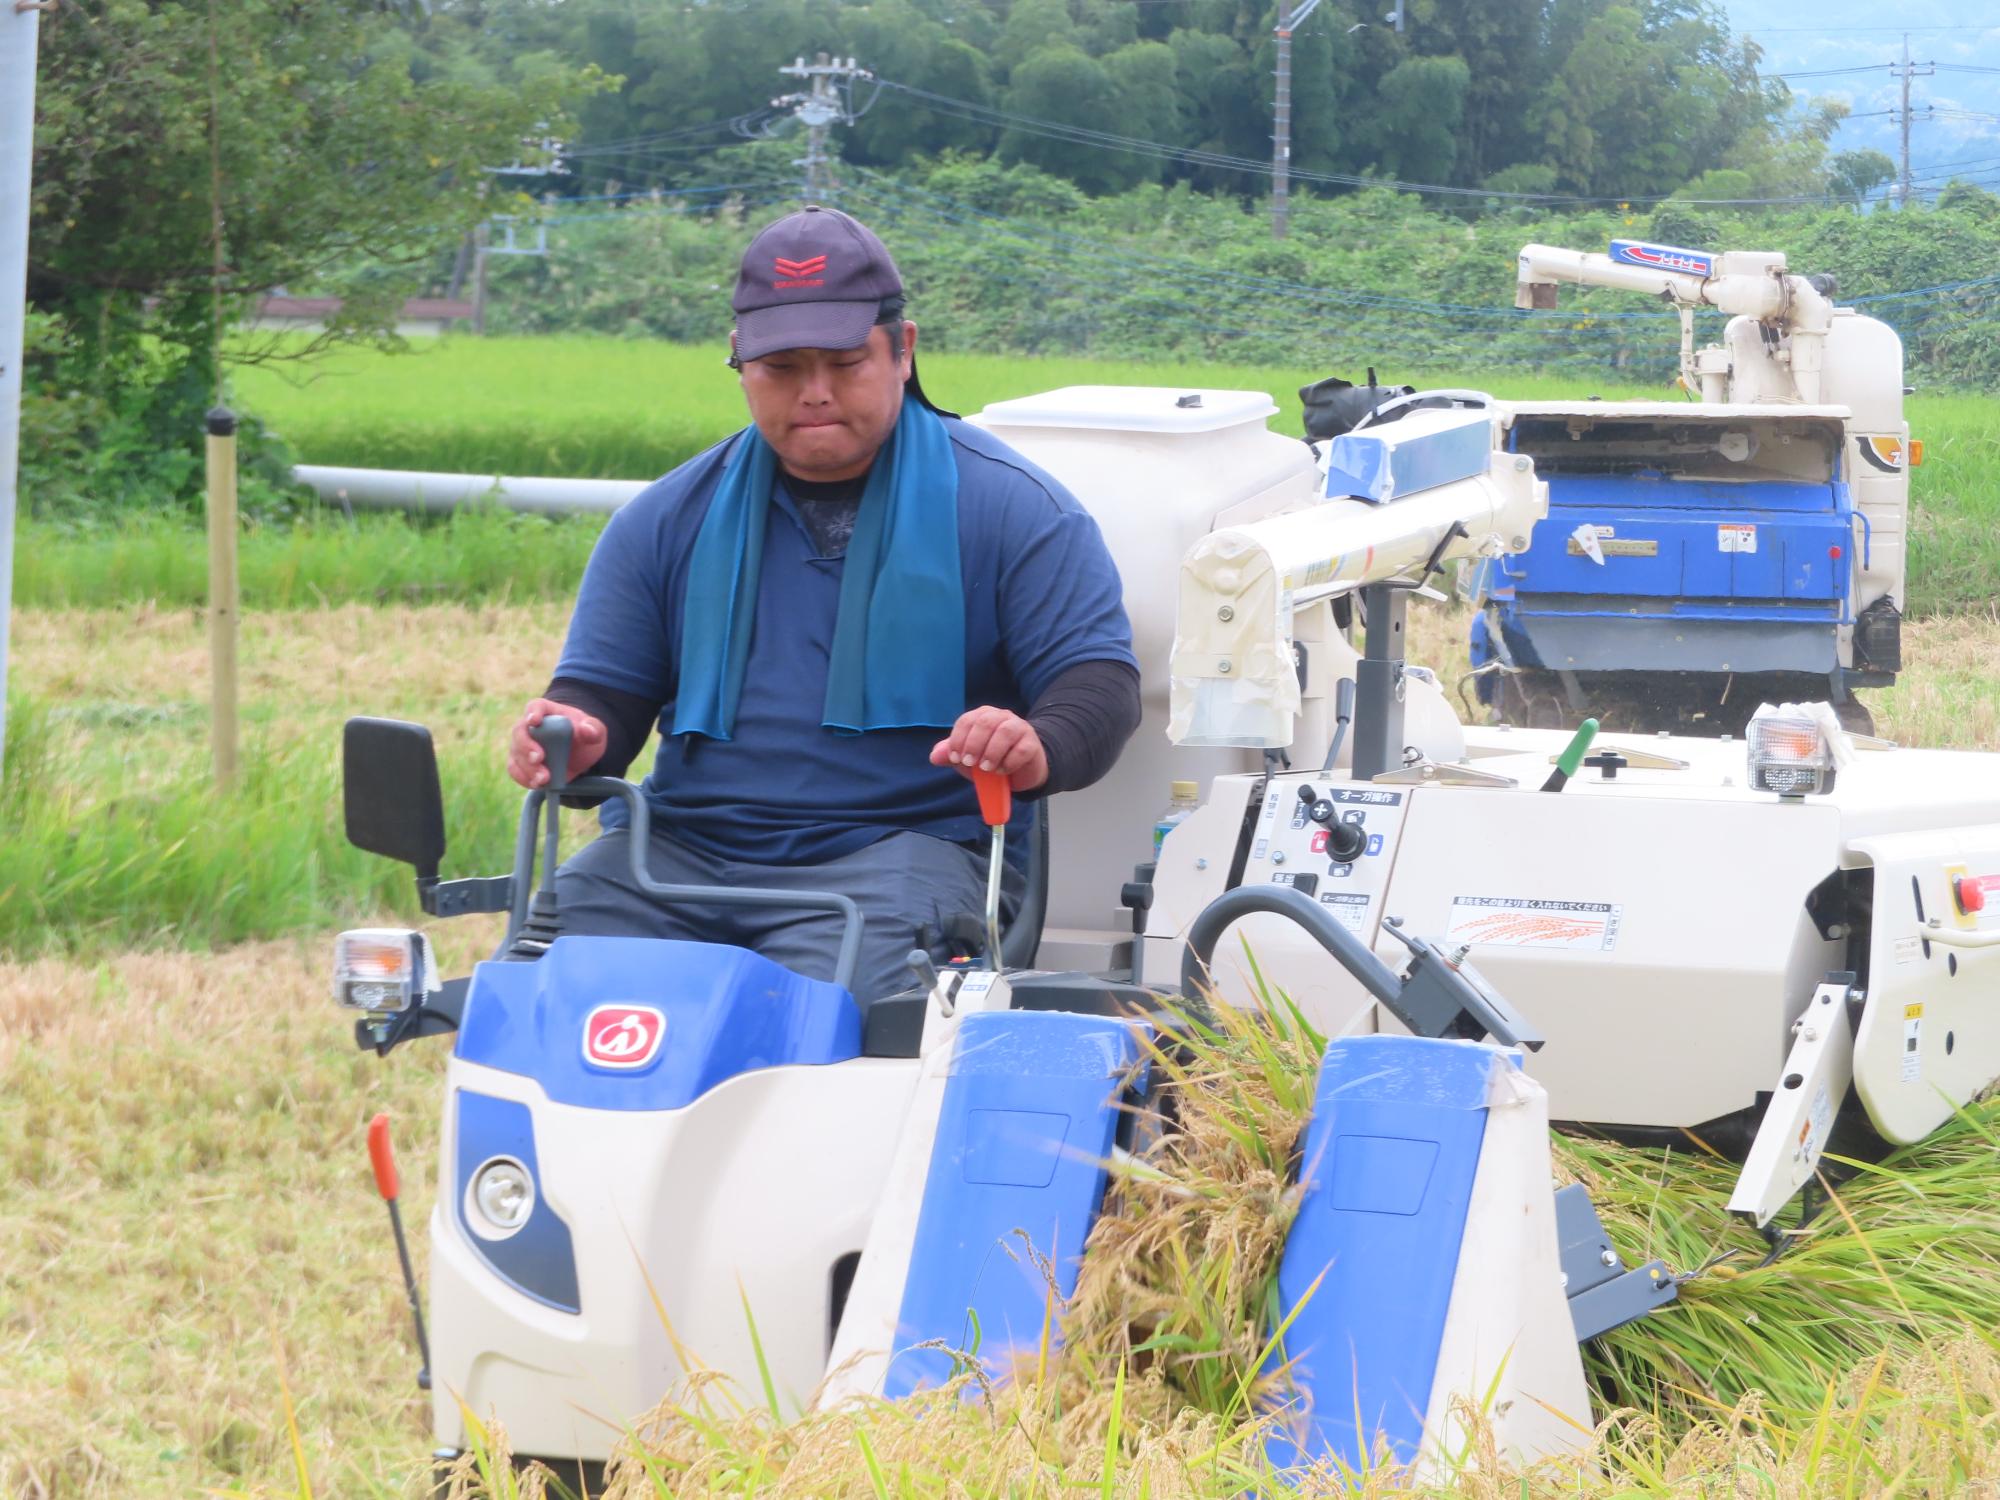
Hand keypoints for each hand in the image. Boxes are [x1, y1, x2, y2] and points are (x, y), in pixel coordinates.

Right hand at [508, 698, 608, 788]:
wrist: (579, 755)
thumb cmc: (585, 737)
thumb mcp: (595, 731)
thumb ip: (594, 729)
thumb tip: (586, 730)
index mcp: (546, 711)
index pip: (535, 706)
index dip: (533, 713)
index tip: (535, 722)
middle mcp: (529, 726)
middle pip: (519, 732)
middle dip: (526, 746)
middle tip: (539, 758)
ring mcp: (522, 744)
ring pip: (516, 754)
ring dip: (527, 768)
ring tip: (544, 780)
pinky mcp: (520, 762)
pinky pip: (515, 769)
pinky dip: (524, 778)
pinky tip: (537, 784)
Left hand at [930, 706, 1047, 792]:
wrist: (1020, 770)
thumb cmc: (990, 759)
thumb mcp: (967, 758)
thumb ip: (950, 755)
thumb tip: (934, 756)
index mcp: (982, 716)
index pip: (967, 720)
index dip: (958, 739)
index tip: (955, 758)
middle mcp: (1001, 717)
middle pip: (985, 722)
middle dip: (974, 744)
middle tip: (970, 763)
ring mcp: (1019, 728)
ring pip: (1005, 732)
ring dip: (992, 751)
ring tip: (986, 768)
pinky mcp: (1032, 743)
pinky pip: (1021, 749)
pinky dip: (1009, 762)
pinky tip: (1002, 771)